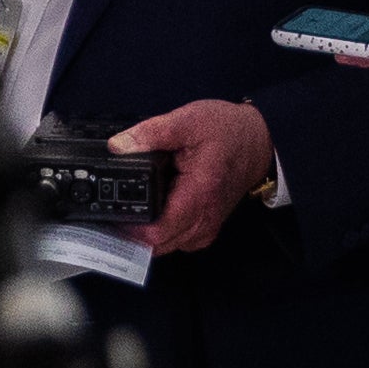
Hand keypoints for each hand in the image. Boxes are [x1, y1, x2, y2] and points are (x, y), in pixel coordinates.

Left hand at [111, 99, 276, 254]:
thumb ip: (151, 133)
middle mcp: (205, 218)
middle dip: (131, 234)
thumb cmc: (228, 131)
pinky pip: (178, 240)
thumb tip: (118, 146)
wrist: (259, 140)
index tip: (109, 214)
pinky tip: (150, 212)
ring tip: (127, 210)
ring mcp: (207, 225)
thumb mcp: (187, 121)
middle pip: (159, 245)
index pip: (158, 232)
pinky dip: (160, 232)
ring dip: (145, 234)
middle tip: (109, 213)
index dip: (128, 229)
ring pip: (167, 246)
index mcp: (199, 195)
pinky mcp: (207, 225)